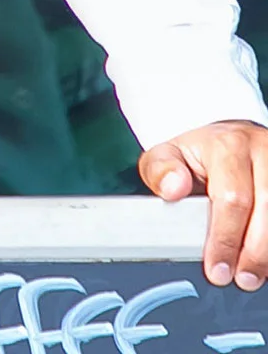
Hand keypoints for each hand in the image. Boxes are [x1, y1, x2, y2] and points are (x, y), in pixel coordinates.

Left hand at [140, 120, 267, 289]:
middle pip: (265, 210)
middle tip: (239, 278)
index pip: (231, 198)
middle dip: (253, 253)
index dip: (225, 238)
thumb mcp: (172, 154)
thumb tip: (173, 189)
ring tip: (254, 274)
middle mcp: (261, 154)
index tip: (217, 268)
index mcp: (227, 146)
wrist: (233, 139)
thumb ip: (160, 170)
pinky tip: (265, 261)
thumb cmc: (203, 154)